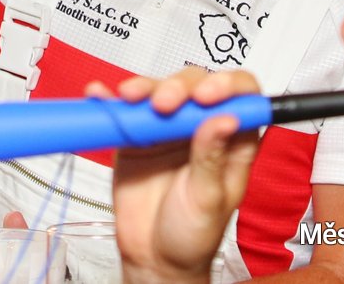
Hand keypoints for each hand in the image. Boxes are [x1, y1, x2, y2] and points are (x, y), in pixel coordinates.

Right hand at [103, 67, 261, 283]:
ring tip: (131, 97)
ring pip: (159, 90)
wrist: (153, 257)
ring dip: (145, 87)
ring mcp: (166, 129)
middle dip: (180, 87)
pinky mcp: (136, 135)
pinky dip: (110, 100)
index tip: (207, 96)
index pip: (242, 97)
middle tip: (164, 104)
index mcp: (231, 141)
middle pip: (196, 85)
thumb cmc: (192, 234)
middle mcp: (200, 128)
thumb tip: (225, 120)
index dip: (228, 86)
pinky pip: (123, 110)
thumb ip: (211, 159)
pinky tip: (101, 95)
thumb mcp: (207, 201)